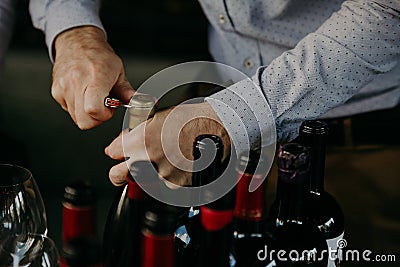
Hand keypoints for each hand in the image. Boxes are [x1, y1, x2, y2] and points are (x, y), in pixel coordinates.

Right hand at [52, 26, 133, 128]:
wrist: (76, 41)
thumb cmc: (99, 56)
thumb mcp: (119, 73)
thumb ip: (129, 93)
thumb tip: (146, 104)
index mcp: (95, 78)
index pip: (94, 110)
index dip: (105, 115)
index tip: (111, 106)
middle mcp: (76, 83)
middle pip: (85, 121)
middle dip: (97, 118)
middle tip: (103, 104)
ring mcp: (63, 88)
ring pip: (77, 118)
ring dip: (88, 113)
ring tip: (94, 96)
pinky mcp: (56, 92)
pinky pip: (69, 110)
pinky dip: (78, 107)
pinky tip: (83, 94)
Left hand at [104, 102, 229, 185]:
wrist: (217, 127)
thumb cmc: (191, 119)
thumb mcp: (158, 118)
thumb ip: (137, 132)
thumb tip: (125, 140)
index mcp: (140, 141)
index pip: (113, 151)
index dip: (116, 150)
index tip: (119, 152)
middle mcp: (148, 160)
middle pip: (118, 175)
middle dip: (118, 172)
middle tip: (121, 170)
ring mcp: (163, 175)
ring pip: (145, 179)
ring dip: (151, 171)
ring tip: (167, 157)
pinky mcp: (178, 184)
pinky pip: (167, 184)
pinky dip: (171, 176)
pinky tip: (180, 162)